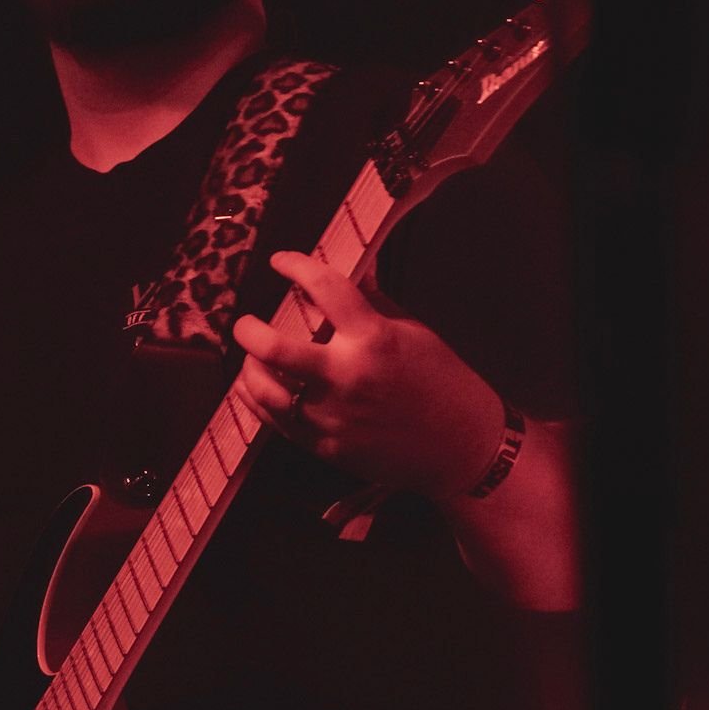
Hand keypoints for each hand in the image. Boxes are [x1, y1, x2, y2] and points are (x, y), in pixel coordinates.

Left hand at [233, 251, 505, 500]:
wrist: (462, 448)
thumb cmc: (443, 384)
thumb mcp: (414, 332)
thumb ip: (373, 302)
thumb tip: (352, 267)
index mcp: (374, 339)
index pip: (323, 288)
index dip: (295, 266)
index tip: (282, 261)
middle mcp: (347, 377)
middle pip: (275, 348)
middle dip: (250, 330)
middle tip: (245, 323)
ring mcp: (333, 417)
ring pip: (267, 390)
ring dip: (250, 369)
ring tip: (251, 358)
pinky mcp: (327, 447)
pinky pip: (277, 422)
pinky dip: (259, 401)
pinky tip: (256, 387)